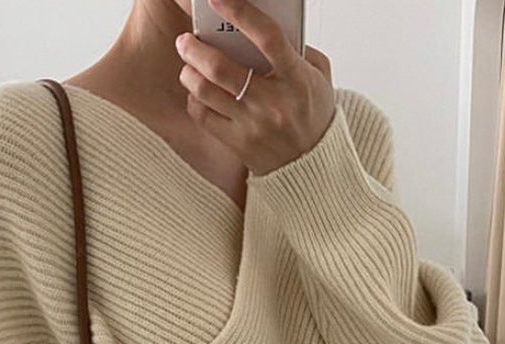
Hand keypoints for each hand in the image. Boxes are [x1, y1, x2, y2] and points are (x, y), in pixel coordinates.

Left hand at [174, 0, 335, 175]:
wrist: (312, 166)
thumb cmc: (313, 115)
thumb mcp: (318, 77)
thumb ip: (298, 49)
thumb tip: (262, 25)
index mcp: (297, 79)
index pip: (268, 38)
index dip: (241, 14)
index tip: (218, 1)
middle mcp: (273, 103)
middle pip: (221, 68)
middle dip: (195, 48)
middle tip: (185, 39)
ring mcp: (252, 125)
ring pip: (205, 91)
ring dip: (189, 72)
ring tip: (188, 64)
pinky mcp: (237, 143)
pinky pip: (203, 115)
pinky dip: (194, 99)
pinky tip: (198, 92)